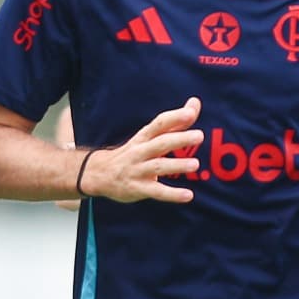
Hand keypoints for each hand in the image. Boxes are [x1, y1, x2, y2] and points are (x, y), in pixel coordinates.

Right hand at [85, 98, 203, 202]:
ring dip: (177, 165)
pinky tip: (188, 195)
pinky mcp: (137, 188)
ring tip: (195, 164)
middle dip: (179, 139)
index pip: (159, 124)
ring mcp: (137, 170)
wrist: (98, 174)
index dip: (174, 118)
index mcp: (144, 137)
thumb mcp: (150, 136)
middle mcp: (140, 152)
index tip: (190, 113)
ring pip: (158, 166)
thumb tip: (195, 102)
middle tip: (199, 136)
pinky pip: (156, 192)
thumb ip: (175, 122)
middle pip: (160, 143)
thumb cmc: (134, 152)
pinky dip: (172, 194)